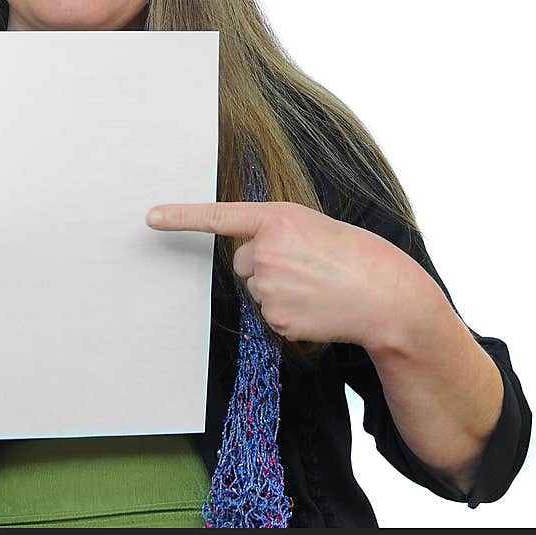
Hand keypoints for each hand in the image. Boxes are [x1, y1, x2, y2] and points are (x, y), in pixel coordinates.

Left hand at [146, 201, 401, 346]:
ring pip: (256, 289)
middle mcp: (266, 250)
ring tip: (316, 285)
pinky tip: (315, 306)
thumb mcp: (313, 226)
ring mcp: (269, 286)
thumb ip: (275, 231)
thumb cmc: (352, 255)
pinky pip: (268, 314)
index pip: (218, 216)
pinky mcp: (275, 318)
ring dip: (279, 289)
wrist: (384, 296)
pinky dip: (288, 312)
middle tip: (306, 266)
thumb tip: (249, 254)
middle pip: (243, 261)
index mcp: (276, 218)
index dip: (181, 216)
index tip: (150, 217)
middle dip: (267, 264)